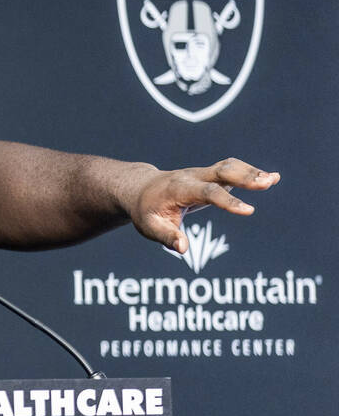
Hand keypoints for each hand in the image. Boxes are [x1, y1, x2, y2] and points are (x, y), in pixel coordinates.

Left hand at [126, 158, 278, 252]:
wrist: (141, 189)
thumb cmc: (147, 211)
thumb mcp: (149, 227)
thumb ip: (167, 237)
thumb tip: (184, 248)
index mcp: (178, 189)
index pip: (206, 193)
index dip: (227, 201)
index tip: (249, 210)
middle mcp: (192, 177)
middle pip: (221, 171)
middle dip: (244, 176)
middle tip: (267, 182)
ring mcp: (202, 174)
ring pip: (228, 167)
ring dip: (251, 172)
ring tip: (274, 179)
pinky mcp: (209, 176)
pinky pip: (231, 170)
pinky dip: (250, 172)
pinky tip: (271, 178)